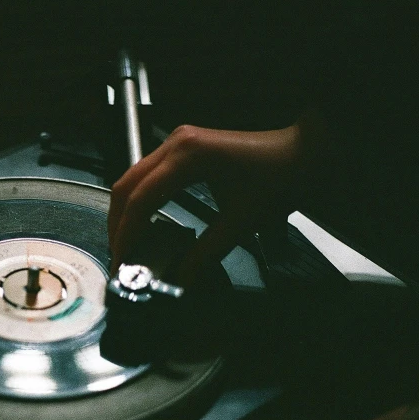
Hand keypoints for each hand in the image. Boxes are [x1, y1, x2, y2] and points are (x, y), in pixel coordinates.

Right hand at [108, 121, 306, 283]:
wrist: (301, 152)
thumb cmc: (278, 178)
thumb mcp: (241, 223)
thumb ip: (206, 253)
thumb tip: (182, 278)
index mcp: (187, 158)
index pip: (139, 199)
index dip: (126, 232)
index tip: (122, 258)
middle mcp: (176, 144)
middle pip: (126, 184)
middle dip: (117, 221)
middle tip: (118, 253)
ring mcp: (178, 142)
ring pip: (133, 176)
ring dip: (126, 209)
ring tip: (127, 240)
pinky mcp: (183, 147)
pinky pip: (148, 172)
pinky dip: (140, 197)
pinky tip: (143, 219)